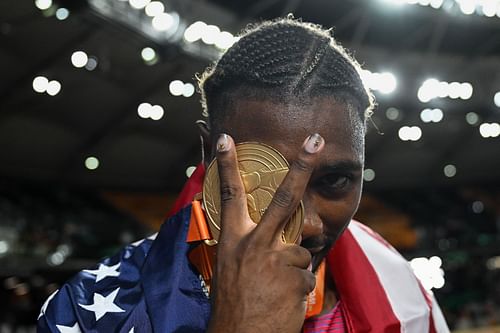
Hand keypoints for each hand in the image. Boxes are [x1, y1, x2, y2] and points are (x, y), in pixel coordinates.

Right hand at [207, 133, 324, 332]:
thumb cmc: (232, 307)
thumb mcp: (230, 270)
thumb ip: (248, 248)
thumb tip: (272, 238)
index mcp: (232, 242)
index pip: (229, 196)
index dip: (226, 166)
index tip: (227, 139)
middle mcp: (253, 245)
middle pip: (283, 199)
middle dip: (301, 166)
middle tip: (315, 140)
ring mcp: (275, 261)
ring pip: (300, 253)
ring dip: (292, 271)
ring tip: (274, 291)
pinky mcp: (294, 279)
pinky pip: (305, 277)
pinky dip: (297, 290)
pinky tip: (282, 302)